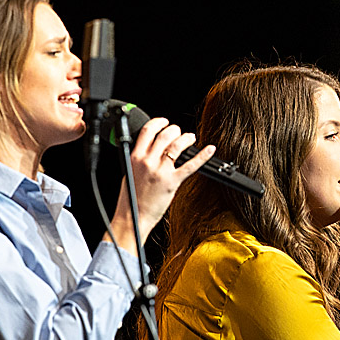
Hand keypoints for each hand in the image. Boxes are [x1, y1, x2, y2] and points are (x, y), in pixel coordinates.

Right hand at [109, 117, 215, 252]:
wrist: (132, 217)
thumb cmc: (131, 198)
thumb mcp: (130, 172)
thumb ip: (140, 158)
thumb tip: (151, 149)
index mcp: (135, 157)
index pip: (147, 131)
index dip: (158, 122)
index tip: (165, 122)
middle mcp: (147, 161)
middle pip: (165, 135)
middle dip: (175, 130)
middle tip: (179, 132)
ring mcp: (160, 171)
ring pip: (177, 146)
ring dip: (186, 138)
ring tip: (191, 137)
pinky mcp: (172, 182)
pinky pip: (190, 165)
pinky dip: (202, 155)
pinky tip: (209, 150)